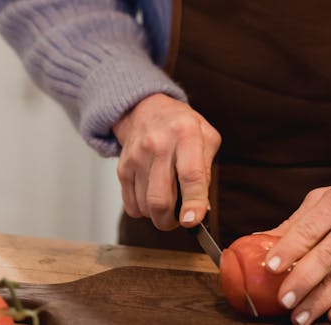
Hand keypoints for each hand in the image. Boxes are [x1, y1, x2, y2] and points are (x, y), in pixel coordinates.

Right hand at [113, 92, 220, 230]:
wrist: (147, 109)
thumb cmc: (181, 125)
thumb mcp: (206, 136)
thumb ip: (208, 169)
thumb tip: (202, 206)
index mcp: (186, 134)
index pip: (191, 175)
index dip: (193, 202)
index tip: (193, 221)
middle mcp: (159, 144)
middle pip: (161, 198)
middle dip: (171, 220)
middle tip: (180, 219)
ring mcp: (137, 156)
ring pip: (145, 206)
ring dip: (158, 216)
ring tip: (167, 204)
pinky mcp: (123, 167)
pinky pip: (131, 205)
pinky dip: (143, 211)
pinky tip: (151, 197)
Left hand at [263, 180, 330, 322]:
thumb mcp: (326, 199)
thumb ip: (297, 222)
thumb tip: (261, 241)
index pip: (309, 228)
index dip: (289, 249)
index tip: (271, 267)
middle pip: (326, 256)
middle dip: (302, 280)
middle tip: (283, 300)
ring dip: (320, 301)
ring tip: (299, 317)